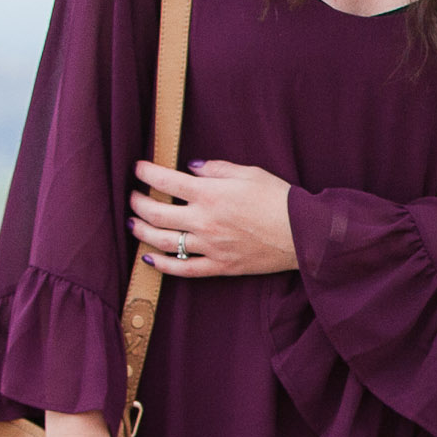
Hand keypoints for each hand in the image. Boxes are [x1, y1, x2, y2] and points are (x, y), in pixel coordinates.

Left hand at [131, 158, 298, 277]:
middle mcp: (204, 221)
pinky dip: (163, 265)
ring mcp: (210, 246)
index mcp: (210, 194)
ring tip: (133, 223)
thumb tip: (190, 168)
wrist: (304, 234)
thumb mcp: (249, 173)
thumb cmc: (279, 199)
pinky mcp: (219, 266)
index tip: (138, 168)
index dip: (146, 172)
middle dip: (137, 202)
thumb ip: (215, 169)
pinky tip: (149, 258)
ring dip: (141, 231)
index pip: (165, 180)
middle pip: (155, 213)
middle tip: (133, 196)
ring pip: (162, 241)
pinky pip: (183, 269)